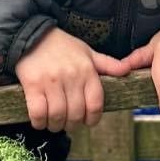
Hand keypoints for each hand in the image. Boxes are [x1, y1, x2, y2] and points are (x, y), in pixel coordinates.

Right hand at [14, 27, 132, 131]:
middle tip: (68, 124)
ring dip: (55, 125)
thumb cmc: (62, 46)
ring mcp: (51, 81)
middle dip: (72, 125)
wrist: (32, 35)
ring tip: (54, 123)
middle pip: (75, 113)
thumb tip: (127, 70)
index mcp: (87, 71)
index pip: (95, 104)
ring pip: (57, 115)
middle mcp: (71, 77)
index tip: (87, 122)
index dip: (92, 119)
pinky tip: (40, 121)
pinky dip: (40, 122)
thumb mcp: (87, 52)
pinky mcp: (33, 85)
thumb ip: (107, 64)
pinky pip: (38, 112)